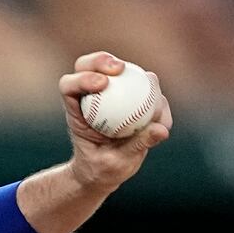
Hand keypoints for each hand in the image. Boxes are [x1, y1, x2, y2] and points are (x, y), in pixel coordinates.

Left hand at [58, 52, 171, 192]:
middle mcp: (92, 97)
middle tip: (120, 69)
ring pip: (122, 72)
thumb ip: (136, 145)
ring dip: (139, 76)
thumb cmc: (102, 169)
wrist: (107, 172)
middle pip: (89, 66)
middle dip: (103, 60)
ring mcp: (112, 94)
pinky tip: (163, 119)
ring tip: (153, 98)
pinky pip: (146, 91)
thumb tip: (161, 129)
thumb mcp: (115, 164)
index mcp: (76, 111)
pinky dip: (157, 100)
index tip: (103, 84)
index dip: (83, 78)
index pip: (70, 86)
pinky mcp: (132, 97)